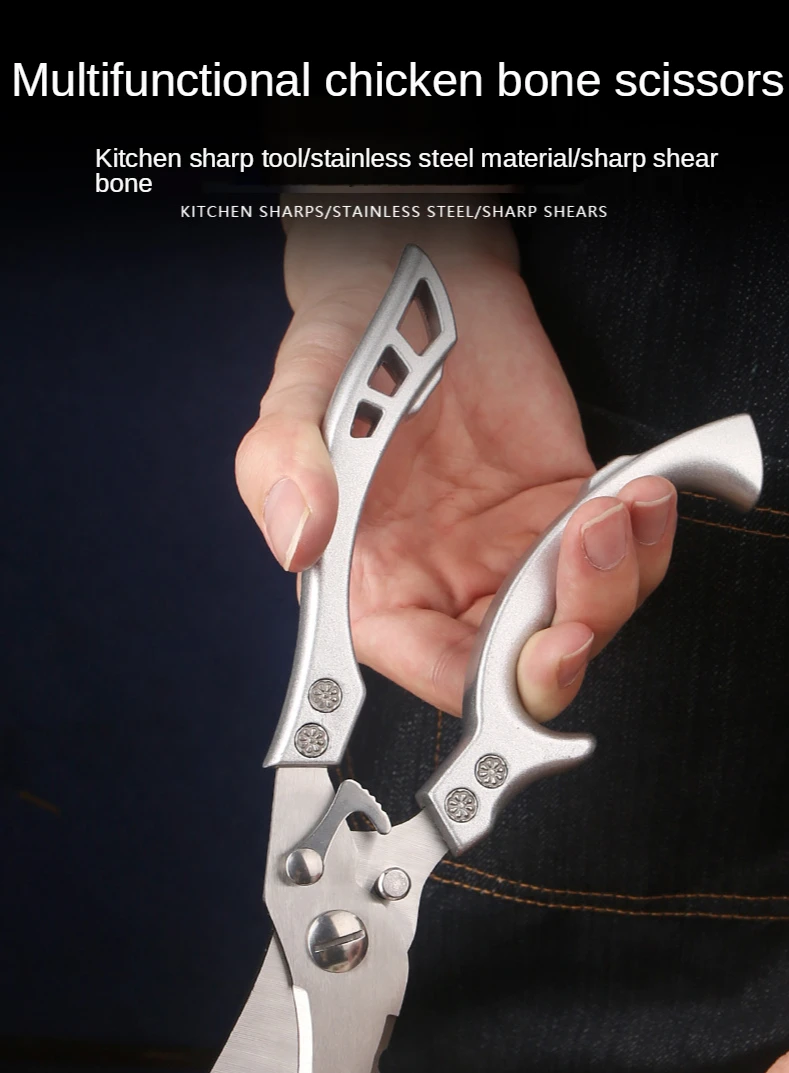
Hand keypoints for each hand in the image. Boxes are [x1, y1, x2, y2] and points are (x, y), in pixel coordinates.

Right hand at [235, 217, 677, 718]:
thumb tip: (297, 539)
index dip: (488, 685)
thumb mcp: (296, 401)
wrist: (415, 271)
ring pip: (583, 615)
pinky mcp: (564, 508)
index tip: (534, 655)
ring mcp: (512, 550)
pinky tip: (639, 494)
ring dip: (617, 580)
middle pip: (522, 663)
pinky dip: (644, 536)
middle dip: (569, 640)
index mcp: (375, 591)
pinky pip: (618, 552)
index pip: (438, 673)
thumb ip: (281, 471)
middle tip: (584, 582)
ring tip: (614, 508)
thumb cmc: (348, 347)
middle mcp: (448, 586)